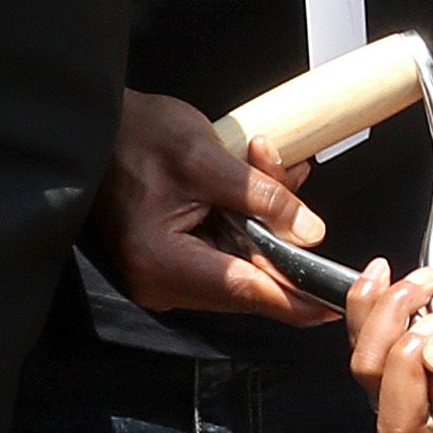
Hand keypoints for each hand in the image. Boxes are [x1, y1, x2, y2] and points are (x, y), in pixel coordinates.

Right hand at [99, 90, 338, 320]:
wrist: (97, 128)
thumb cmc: (137, 136)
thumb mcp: (207, 157)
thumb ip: (262, 198)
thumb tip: (310, 233)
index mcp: (163, 262)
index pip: (248, 291)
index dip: (298, 297)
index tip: (335, 303)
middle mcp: (160, 282)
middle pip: (248, 283)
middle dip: (281, 239)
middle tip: (292, 181)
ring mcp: (163, 276)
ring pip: (241, 267)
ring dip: (264, 226)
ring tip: (268, 170)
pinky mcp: (170, 263)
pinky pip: (224, 255)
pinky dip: (246, 226)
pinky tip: (254, 186)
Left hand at [343, 223, 432, 432]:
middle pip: (398, 424)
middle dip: (401, 363)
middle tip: (430, 317)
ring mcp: (410, 389)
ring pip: (369, 375)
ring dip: (386, 318)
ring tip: (423, 281)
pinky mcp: (382, 360)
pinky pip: (354, 342)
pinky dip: (364, 303)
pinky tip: (383, 272)